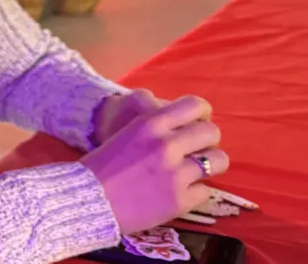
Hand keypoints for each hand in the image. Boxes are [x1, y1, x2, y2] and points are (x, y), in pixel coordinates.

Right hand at [80, 96, 231, 234]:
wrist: (88, 201)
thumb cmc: (102, 167)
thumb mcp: (127, 133)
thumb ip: (156, 127)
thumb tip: (185, 125)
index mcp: (150, 124)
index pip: (196, 105)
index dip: (201, 113)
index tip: (197, 122)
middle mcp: (166, 145)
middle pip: (212, 132)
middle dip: (208, 141)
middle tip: (197, 150)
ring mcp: (176, 174)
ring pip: (219, 161)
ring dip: (210, 165)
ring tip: (196, 171)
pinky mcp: (180, 201)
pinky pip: (207, 190)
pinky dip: (196, 192)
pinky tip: (180, 192)